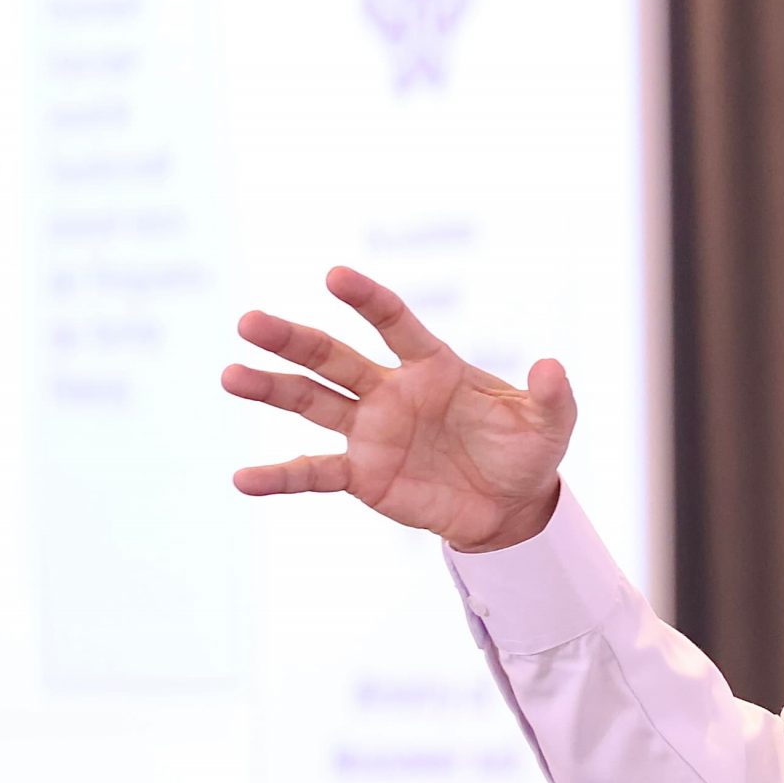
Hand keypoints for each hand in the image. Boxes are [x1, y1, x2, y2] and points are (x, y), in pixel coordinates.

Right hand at [222, 266, 574, 552]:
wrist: (510, 507)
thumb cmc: (526, 452)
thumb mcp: (551, 423)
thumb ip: (552, 395)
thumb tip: (552, 366)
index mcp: (433, 366)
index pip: (394, 323)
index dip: (367, 299)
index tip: (335, 275)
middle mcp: (391, 391)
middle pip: (333, 357)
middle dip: (292, 339)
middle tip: (249, 321)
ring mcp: (370, 431)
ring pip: (311, 403)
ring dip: (271, 388)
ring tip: (230, 373)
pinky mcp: (362, 474)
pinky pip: (313, 472)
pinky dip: (279, 477)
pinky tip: (242, 479)